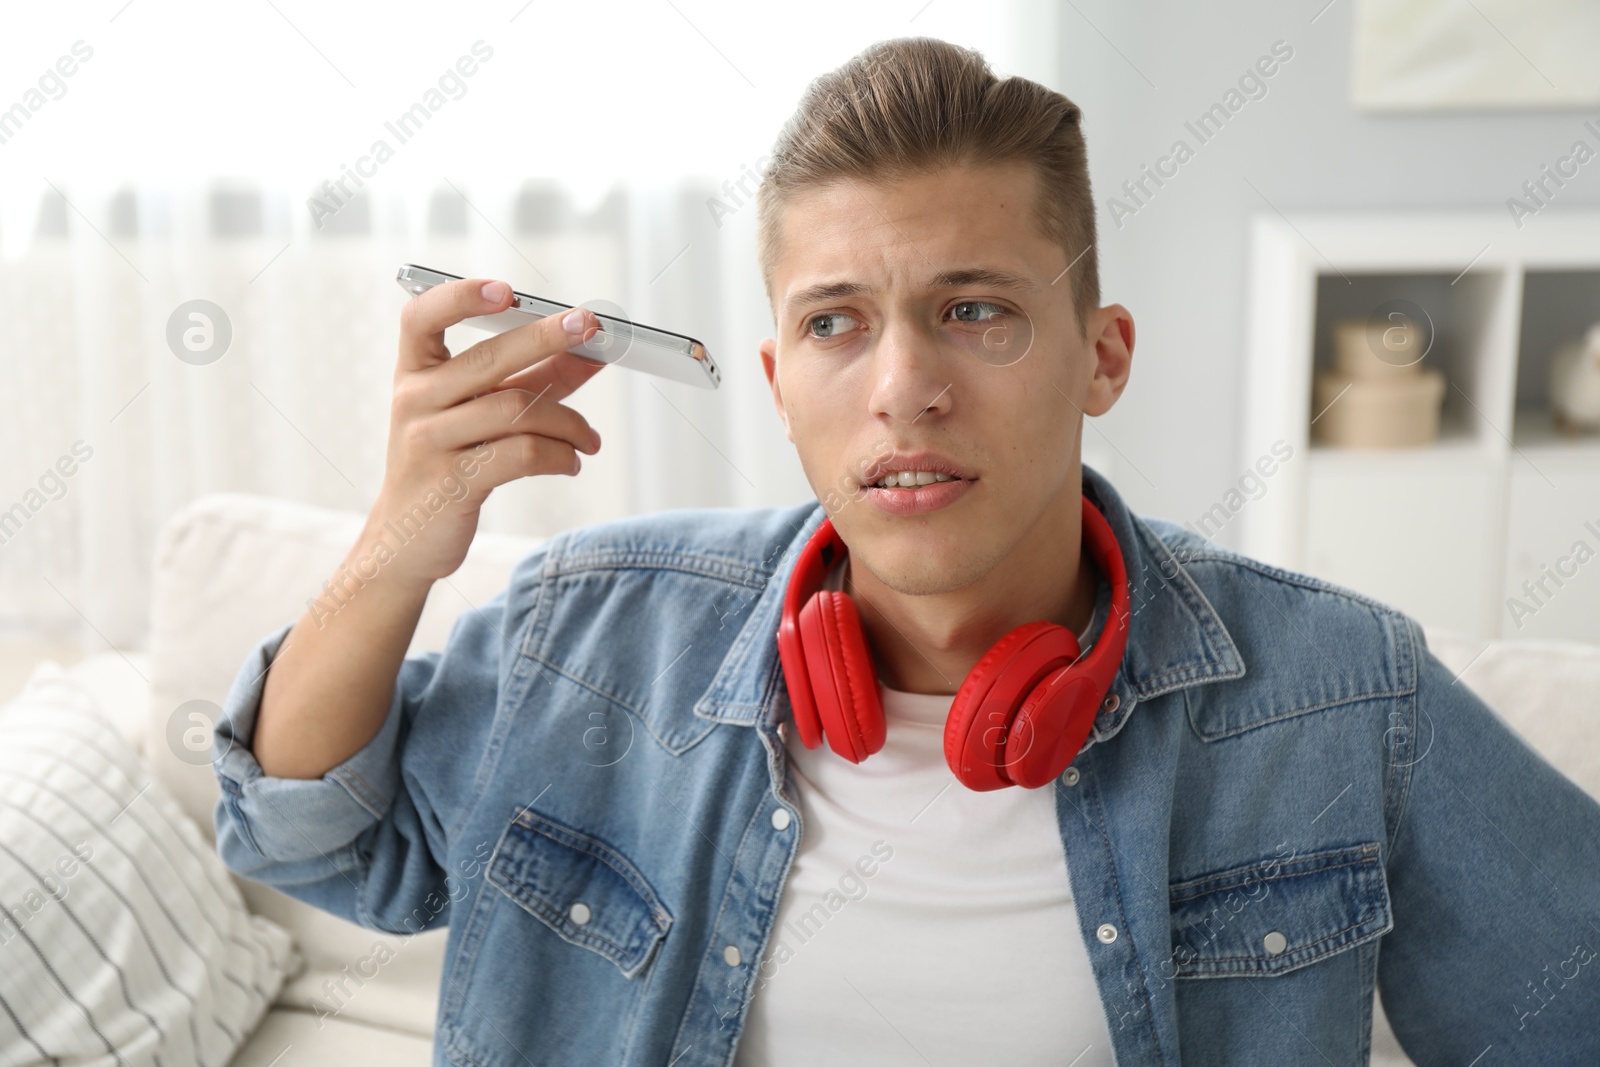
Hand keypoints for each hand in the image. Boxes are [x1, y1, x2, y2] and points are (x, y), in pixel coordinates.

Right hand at [366, 278, 606, 584]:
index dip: (461, 296)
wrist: (406, 539)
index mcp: (414, 374)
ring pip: (515, 410)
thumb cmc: (447, 465)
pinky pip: (521, 454)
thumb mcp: (479, 414)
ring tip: (590, 440)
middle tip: (592, 330)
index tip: (508, 291)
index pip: (421, 317)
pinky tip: (571, 462)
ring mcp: (429, 442)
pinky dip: (558, 455)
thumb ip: (530, 380)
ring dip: (569, 421)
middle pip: (488, 357)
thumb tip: (588, 353)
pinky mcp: (452, 483)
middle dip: (548, 338)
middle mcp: (414, 401)